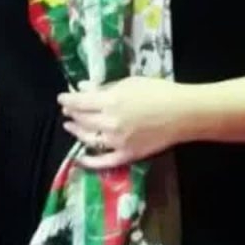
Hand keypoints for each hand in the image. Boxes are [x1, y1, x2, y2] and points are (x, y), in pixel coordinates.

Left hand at [58, 76, 190, 168]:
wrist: (184, 114)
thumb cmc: (159, 92)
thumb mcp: (130, 83)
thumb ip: (104, 86)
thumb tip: (82, 87)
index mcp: (110, 101)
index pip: (79, 102)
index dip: (67, 100)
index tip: (61, 97)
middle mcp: (110, 123)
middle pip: (82, 119)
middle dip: (71, 114)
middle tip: (67, 110)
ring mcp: (117, 142)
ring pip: (89, 138)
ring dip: (77, 132)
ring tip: (71, 126)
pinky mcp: (127, 155)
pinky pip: (104, 161)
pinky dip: (90, 161)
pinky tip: (80, 157)